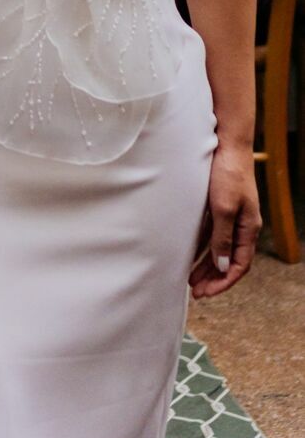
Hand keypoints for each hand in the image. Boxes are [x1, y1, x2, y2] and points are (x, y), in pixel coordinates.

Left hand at [189, 143, 260, 298]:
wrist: (226, 143)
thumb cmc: (227, 173)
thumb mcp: (223, 208)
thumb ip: (222, 237)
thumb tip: (223, 266)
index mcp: (248, 228)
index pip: (239, 265)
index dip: (223, 282)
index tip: (206, 294)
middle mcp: (242, 224)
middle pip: (229, 260)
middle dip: (213, 278)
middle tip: (195, 292)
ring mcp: (231, 215)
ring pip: (220, 248)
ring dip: (206, 265)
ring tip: (191, 279)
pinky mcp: (220, 205)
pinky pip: (212, 234)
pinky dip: (202, 247)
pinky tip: (189, 254)